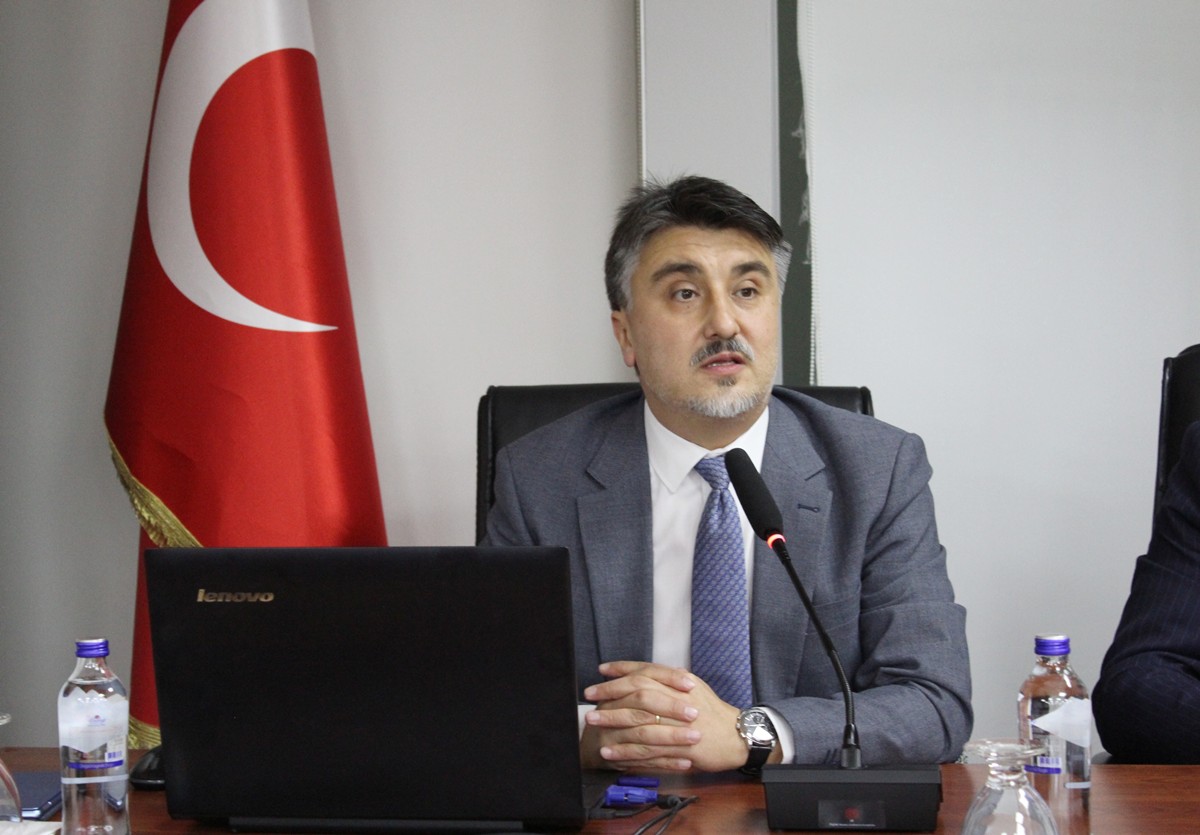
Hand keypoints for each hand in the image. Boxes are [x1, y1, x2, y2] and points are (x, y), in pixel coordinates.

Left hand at [580, 660, 746, 771]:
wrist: (737, 736)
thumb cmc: (713, 712)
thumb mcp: (693, 687)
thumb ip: (669, 679)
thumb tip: (644, 673)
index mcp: (681, 682)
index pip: (646, 671)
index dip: (621, 670)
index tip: (601, 671)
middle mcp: (679, 699)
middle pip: (638, 693)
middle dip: (611, 694)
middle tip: (591, 697)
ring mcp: (679, 724)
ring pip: (640, 722)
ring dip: (614, 722)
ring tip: (594, 724)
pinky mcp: (680, 748)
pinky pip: (647, 750)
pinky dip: (626, 752)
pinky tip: (610, 752)